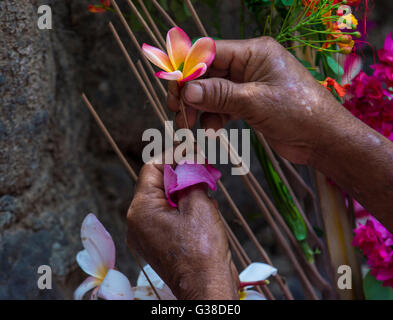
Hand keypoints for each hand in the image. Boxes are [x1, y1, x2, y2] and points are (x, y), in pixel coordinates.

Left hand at [127, 163, 238, 299]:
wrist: (206, 288)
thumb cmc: (202, 251)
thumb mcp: (198, 205)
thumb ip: (190, 178)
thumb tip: (189, 161)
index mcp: (141, 210)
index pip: (152, 169)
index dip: (173, 155)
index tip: (193, 150)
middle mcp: (138, 221)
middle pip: (157, 183)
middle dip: (181, 172)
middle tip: (203, 165)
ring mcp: (147, 233)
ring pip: (165, 198)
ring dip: (185, 188)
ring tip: (207, 185)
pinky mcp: (159, 241)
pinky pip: (169, 214)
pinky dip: (184, 205)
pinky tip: (203, 204)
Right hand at [167, 36, 350, 164]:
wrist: (323, 139)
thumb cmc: (299, 113)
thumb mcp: (256, 101)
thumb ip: (220, 95)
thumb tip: (187, 91)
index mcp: (254, 53)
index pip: (210, 53)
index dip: (188, 69)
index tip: (174, 90)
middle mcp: (249, 65)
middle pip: (208, 73)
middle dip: (190, 93)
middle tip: (176, 111)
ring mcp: (248, 85)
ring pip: (212, 92)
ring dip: (199, 108)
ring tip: (189, 126)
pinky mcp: (249, 104)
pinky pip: (222, 106)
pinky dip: (214, 117)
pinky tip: (212, 130)